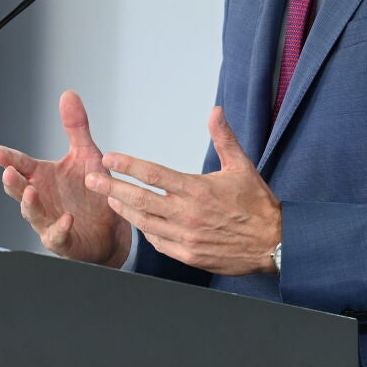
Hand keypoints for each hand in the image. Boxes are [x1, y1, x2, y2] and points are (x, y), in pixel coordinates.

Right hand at [0, 90, 131, 266]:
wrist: (112, 225)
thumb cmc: (92, 190)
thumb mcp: (87, 154)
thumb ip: (76, 127)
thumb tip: (68, 95)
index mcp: (43, 176)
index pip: (21, 164)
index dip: (9, 158)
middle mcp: (41, 197)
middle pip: (19, 189)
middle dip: (13, 182)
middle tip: (8, 172)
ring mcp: (49, 219)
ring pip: (32, 213)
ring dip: (30, 204)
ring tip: (30, 192)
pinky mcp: (63, 240)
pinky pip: (56, 236)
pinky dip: (60, 228)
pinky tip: (67, 219)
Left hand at [85, 106, 280, 275]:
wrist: (274, 243)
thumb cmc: (258, 205)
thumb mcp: (242, 167)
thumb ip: (224, 139)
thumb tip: (216, 112)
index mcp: (197, 189)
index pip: (154, 174)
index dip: (128, 165)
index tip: (110, 158)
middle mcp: (188, 214)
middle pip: (140, 199)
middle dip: (112, 188)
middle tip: (92, 179)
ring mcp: (186, 237)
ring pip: (144, 222)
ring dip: (124, 209)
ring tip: (109, 198)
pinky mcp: (189, 255)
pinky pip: (159, 242)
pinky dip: (145, 230)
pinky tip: (137, 221)